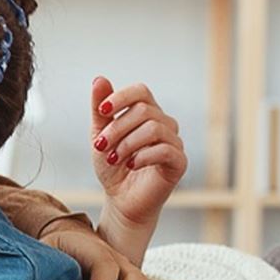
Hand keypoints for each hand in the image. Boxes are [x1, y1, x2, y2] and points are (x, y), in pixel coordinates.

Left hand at [90, 77, 187, 229]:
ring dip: (127, 144)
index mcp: (146, 113)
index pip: (141, 91)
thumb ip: (101, 110)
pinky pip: (166, 150)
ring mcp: (174, 143)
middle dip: (116, 128)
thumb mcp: (100, 135)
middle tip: (99, 146)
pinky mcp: (179, 162)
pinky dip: (143, 156)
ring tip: (113, 158)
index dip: (121, 97)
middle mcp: (164, 124)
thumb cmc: (112, 165)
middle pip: (144, 111)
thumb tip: (99, 79)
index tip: (102, 111)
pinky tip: (131, 165)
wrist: (121, 199)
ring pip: (154, 128)